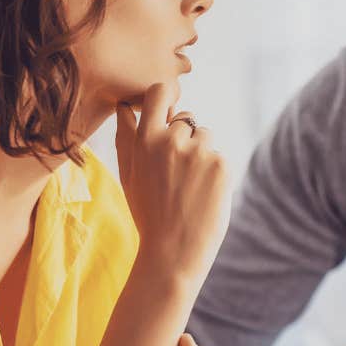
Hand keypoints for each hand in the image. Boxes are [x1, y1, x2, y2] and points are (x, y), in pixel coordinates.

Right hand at [114, 81, 228, 285]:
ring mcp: (199, 152)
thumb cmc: (148, 214)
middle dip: (185, 139)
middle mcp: (172, 140)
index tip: (167, 112)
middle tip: (177, 175)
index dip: (166, 99)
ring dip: (202, 155)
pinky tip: (203, 196)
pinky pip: (220, 157)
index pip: (160, 92)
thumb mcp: (128, 175)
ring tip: (189, 188)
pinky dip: (215, 174)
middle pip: (187, 119)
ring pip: (206, 137)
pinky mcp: (221, 166)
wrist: (172, 252)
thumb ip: (126, 138)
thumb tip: (123, 107)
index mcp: (145, 139)